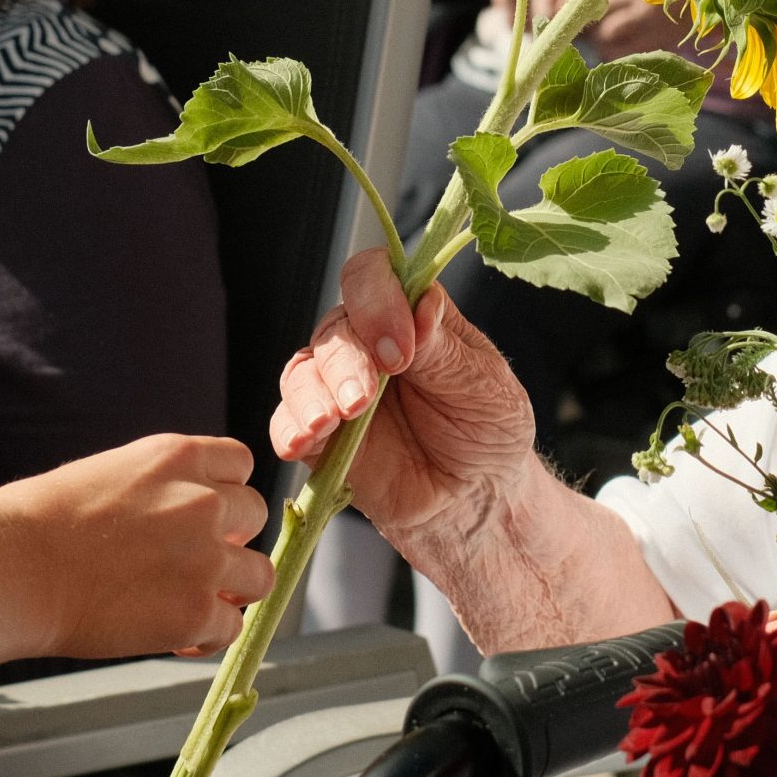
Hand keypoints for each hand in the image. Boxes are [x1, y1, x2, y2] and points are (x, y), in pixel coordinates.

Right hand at [0, 434, 275, 657]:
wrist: (10, 569)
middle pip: (255, 516)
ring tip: (192, 604)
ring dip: (232, 591)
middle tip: (191, 564)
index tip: (202, 516)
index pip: (240, 464)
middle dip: (229, 540)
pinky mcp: (194, 613)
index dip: (224, 493)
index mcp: (178, 456)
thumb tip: (167, 516)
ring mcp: (205, 558)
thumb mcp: (106, 472)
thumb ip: (155, 487)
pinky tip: (176, 639)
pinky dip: (208, 637)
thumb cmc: (33, 522)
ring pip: (258, 576)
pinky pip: (231, 628)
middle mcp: (203, 501)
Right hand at [270, 247, 536, 540]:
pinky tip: (307, 440)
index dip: (376, 299)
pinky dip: (289, 427)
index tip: (399, 347)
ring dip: (312, 393)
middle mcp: (368, 344)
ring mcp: (340, 389)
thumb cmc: (489, 430)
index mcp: (411, 315)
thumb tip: (421, 302)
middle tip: (367, 397)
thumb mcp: (485, 387)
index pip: (373, 277)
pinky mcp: (322, 436)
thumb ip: (445, 349)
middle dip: (346, 359)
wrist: (479, 499)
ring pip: (303, 371)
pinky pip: (287, 422)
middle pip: (334, 327)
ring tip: (332, 421)